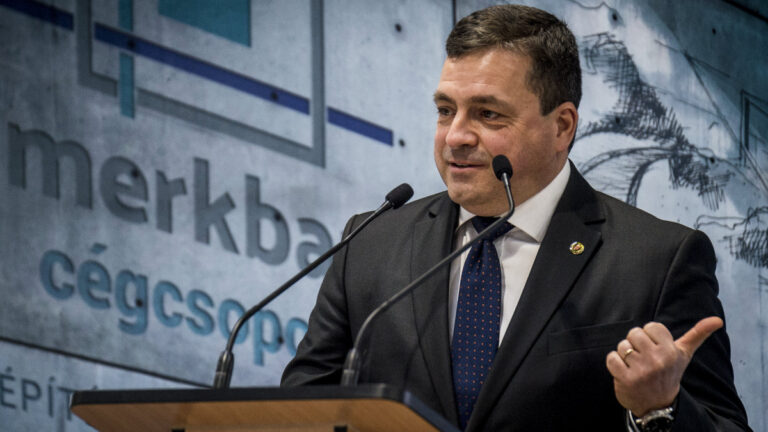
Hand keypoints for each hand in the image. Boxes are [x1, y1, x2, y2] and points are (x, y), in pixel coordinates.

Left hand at [605, 316, 722, 416]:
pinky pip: (611, 358)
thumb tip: (717, 320)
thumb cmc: (669, 373)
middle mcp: (658, 360)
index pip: (650, 326)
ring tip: (636, 367)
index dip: (650, 336)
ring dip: (625, 355)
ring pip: (622, 346)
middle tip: (644, 359)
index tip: (655, 349)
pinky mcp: (626, 379)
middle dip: (636, 344)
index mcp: (671, 351)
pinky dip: (614, 363)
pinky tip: (625, 372)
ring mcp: (641, 370)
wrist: (658, 405)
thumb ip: (698, 334)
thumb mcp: (684, 355)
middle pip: (634, 333)